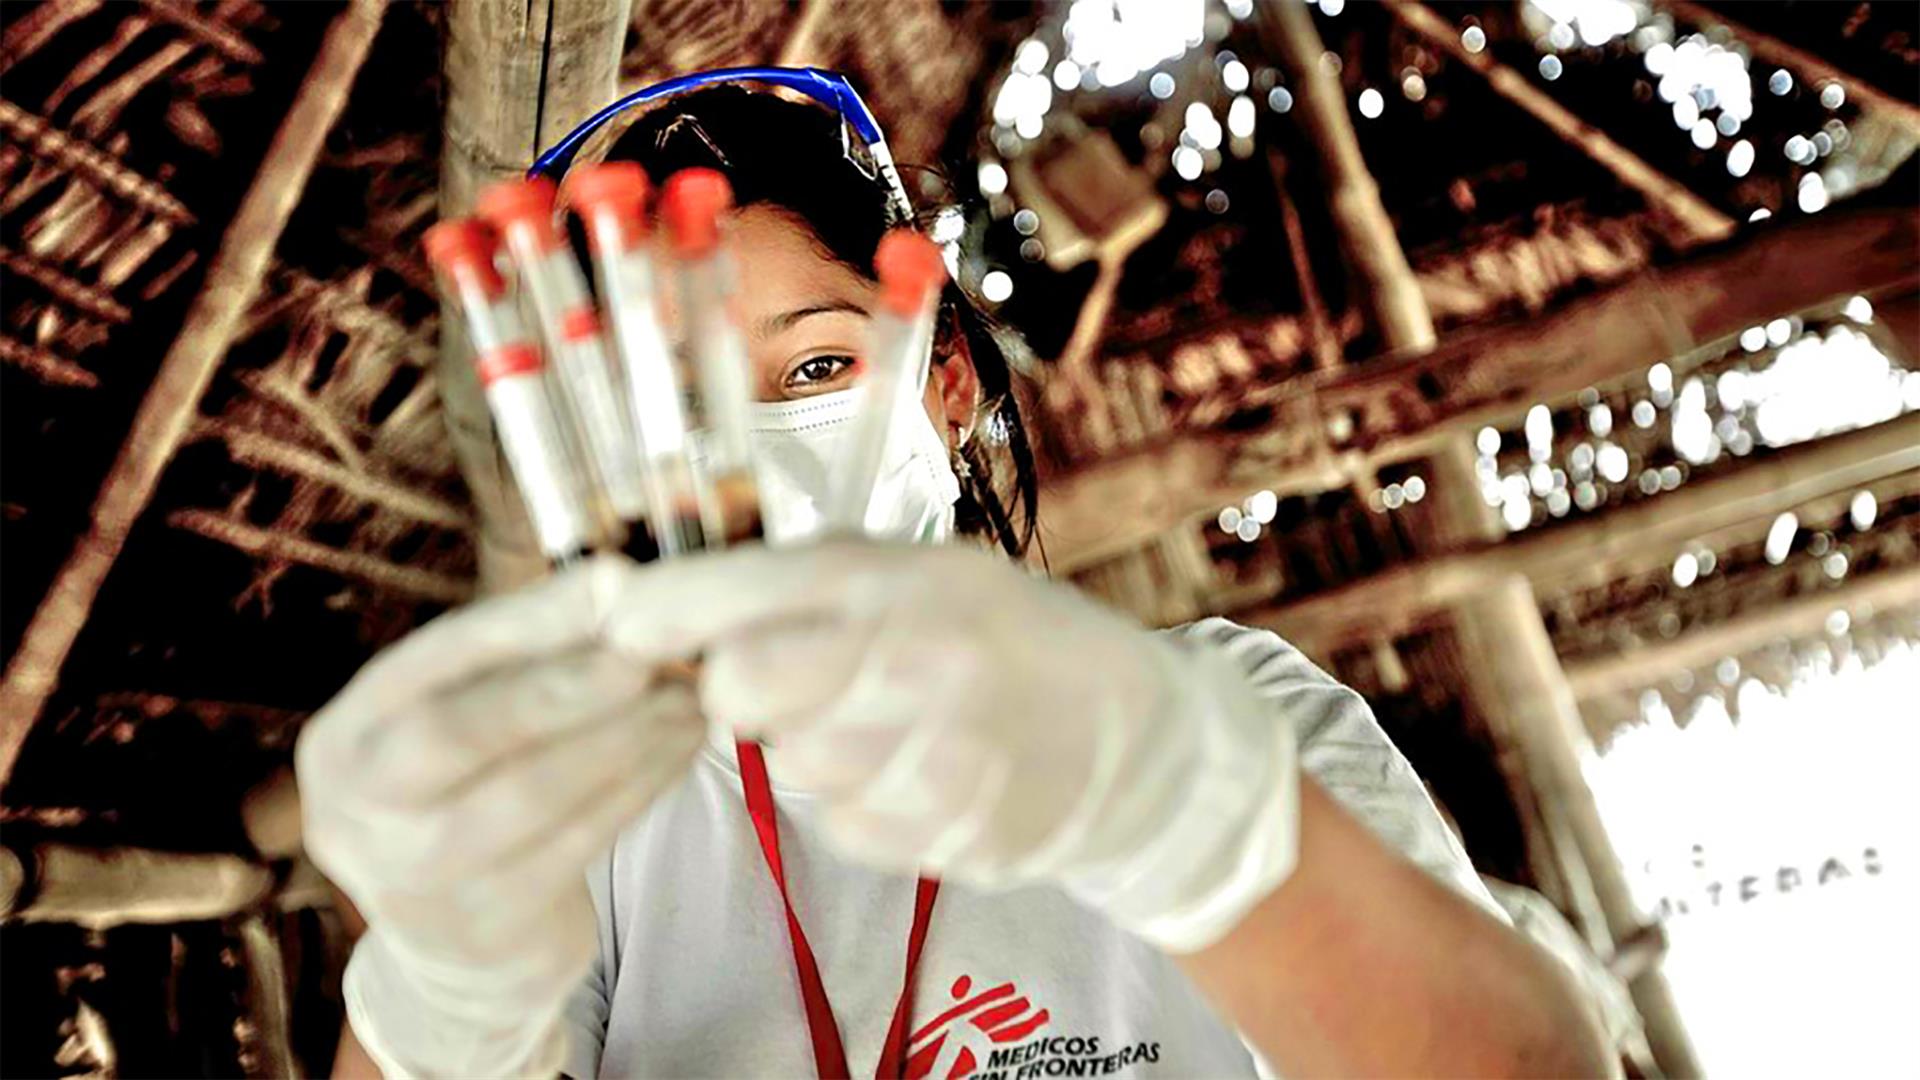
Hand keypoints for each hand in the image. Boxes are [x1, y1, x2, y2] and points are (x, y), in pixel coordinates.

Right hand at [298, 556, 707, 1078]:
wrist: (457, 948)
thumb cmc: (469, 793)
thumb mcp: (461, 724)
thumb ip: (519, 663)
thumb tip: (620, 589)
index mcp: (345, 739)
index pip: (430, 661)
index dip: (524, 619)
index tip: (613, 579)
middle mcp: (357, 811)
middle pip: (453, 734)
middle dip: (559, 686)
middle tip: (646, 652)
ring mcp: (415, 880)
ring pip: (528, 794)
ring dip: (622, 734)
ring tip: (686, 695)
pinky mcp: (487, 928)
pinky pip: (577, 843)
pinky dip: (639, 785)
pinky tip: (682, 745)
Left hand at [637, 540, 1301, 953]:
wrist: (1131, 730)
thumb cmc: (999, 636)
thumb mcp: (918, 571)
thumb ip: (804, 584)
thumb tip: (659, 604)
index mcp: (904, 577)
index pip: (745, 588)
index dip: (665, 609)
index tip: (618, 618)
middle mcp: (920, 659)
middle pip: (741, 688)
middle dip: (741, 687)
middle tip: (783, 678)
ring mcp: (941, 753)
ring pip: (793, 764)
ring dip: (815, 747)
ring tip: (884, 720)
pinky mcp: (953, 832)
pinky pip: (845, 825)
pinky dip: (863, 804)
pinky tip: (917, 768)